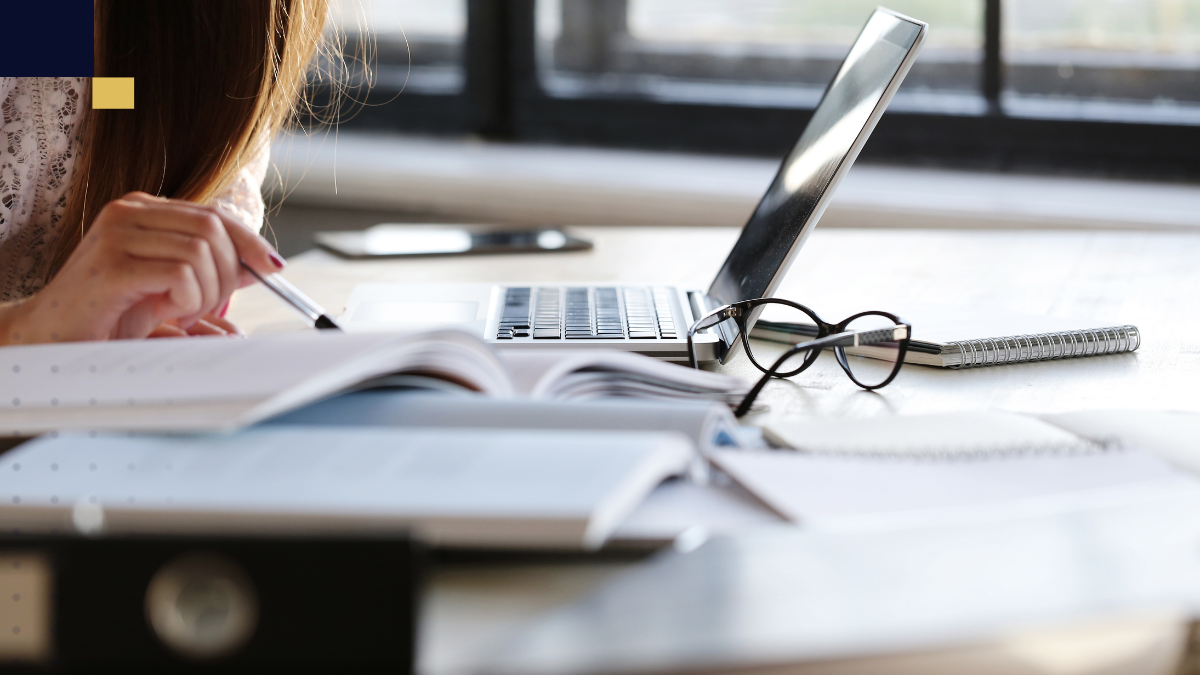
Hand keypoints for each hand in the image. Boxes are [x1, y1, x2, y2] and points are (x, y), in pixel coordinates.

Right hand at [1, 192, 281, 343]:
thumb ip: (210, 271)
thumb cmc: (110, 314)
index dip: (249, 241)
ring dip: (205, 292)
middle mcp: (128, 212)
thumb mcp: (170, 288)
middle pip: (213, 229)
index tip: (272, 267)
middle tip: (204, 306)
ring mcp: (117, 235)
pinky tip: (164, 310)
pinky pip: (180, 274)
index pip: (214, 214)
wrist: (51, 337)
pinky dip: (187, 299)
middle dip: (226, 274)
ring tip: (179, 310)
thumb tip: (261, 265)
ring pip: (201, 251)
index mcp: (143, 210)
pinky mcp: (112, 266)